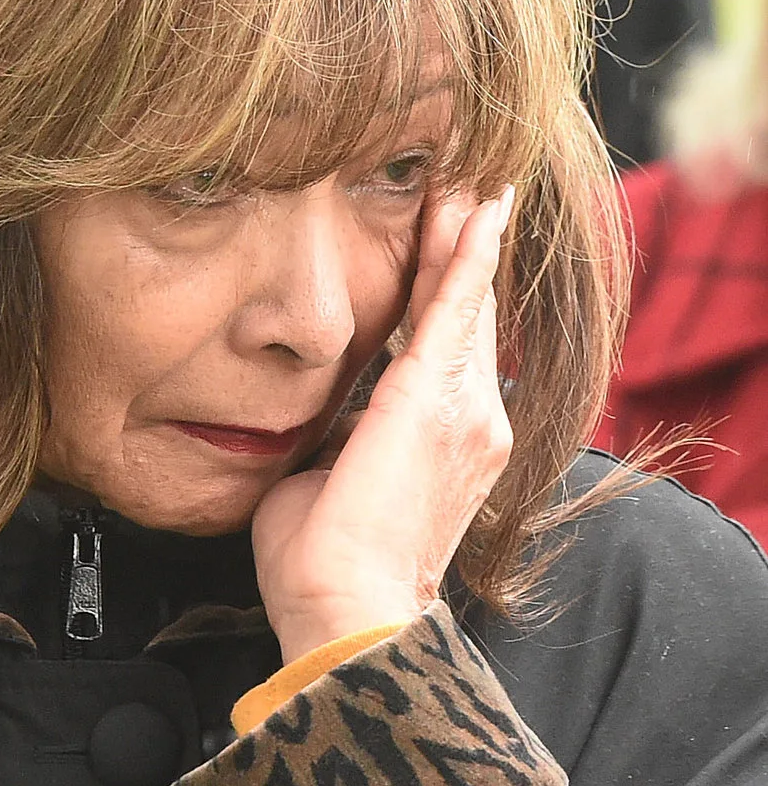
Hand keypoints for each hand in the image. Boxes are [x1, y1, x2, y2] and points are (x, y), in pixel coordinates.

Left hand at [251, 187, 514, 661]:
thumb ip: (335, 431)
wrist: (344, 605)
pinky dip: (465, 256)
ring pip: (466, 302)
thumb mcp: (329, 473)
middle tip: (465, 183)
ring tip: (469, 180)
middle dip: (463, 247)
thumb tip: (313, 409)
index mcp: (448, 438)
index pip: (447, 346)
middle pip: (467, 313)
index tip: (444, 241)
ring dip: (464, 238)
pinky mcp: (433, 400)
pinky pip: (455, 310)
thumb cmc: (322, 559)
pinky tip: (473, 210)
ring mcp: (463, 409)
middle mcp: (471, 418)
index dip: (446, 289)